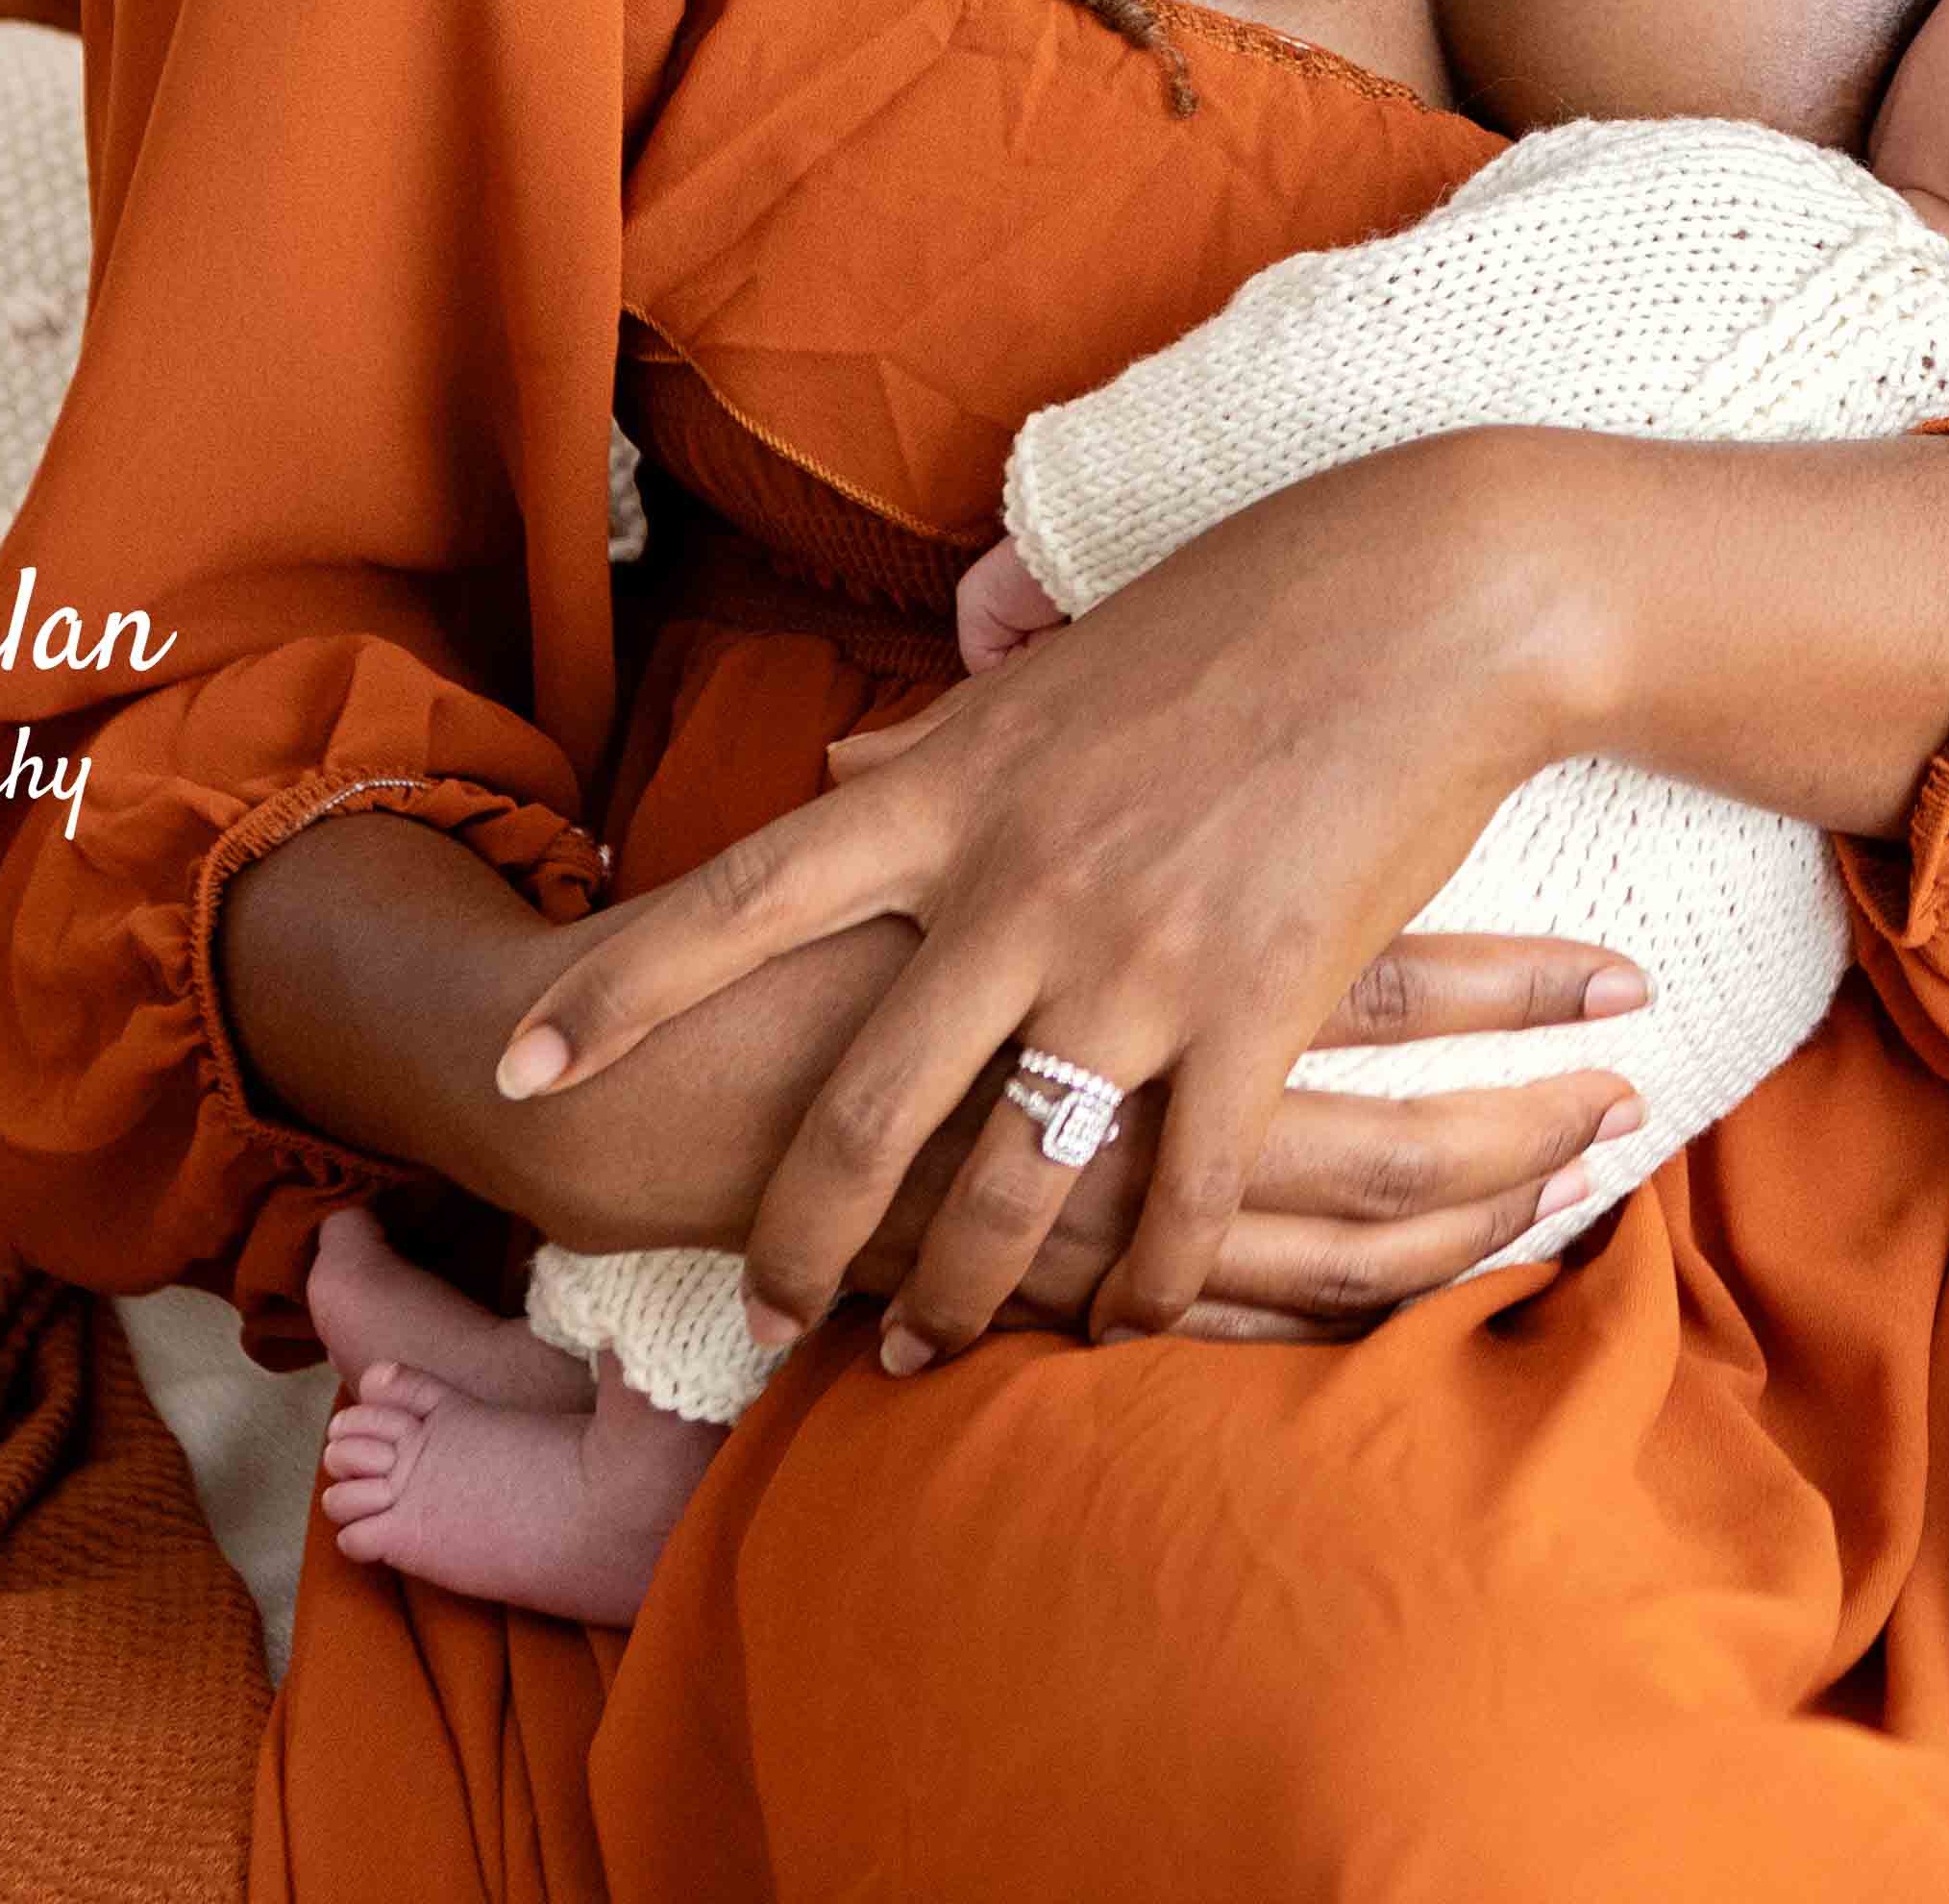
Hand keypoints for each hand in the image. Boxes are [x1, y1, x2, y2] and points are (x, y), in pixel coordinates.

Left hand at [489, 433, 1610, 1364]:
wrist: (1432, 600)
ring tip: (926, 1349)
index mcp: (950, 788)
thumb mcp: (1050, 669)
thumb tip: (832, 773)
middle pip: (860, 1107)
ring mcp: (1136, 957)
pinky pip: (1178, 1190)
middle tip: (757, 1310)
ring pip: (1005, 1180)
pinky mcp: (1259, 1005)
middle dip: (796, 1234)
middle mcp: (1016, 886)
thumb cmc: (1246, 609)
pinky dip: (1142, 1277)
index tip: (516, 1075)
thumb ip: (930, 747)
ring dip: (957, 1289)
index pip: (740, 901)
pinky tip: (1122, 1318)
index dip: (622, 994)